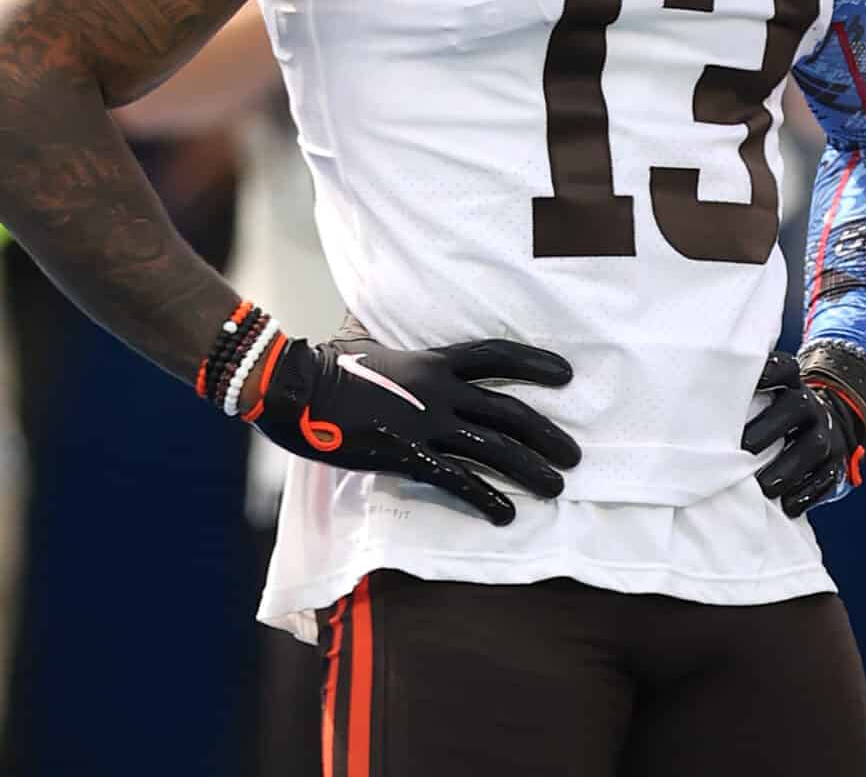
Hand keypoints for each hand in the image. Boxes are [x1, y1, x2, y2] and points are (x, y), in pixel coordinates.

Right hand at [252, 334, 580, 526]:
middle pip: (508, 410)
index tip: (567, 374)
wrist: (291, 385)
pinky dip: (485, 496)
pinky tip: (507, 514)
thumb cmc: (325, 367)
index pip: (497, 356)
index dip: (535, 363)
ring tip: (557, 487)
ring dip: (529, 468)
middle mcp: (439, 390)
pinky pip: (455, 478)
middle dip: (546, 434)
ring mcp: (424, 422)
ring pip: (492, 446)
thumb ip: (403, 361)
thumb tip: (406, 361)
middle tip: (575, 455)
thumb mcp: (375, 352)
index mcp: (433, 362)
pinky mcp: (405, 453)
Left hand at [743, 344, 865, 516]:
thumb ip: (735, 402)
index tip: (754, 380)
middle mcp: (808, 405)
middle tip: (745, 450)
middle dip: (769, 428)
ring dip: (789, 467)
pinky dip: (808, 492)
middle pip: (796, 407)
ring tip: (765, 487)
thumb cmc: (771, 417)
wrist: (822, 427)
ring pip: (814, 446)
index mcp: (788, 385)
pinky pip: (827, 476)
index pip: (784, 368)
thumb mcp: (761, 400)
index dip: (770, 371)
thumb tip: (687, 411)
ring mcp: (825, 433)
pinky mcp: (835, 462)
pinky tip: (788, 505)